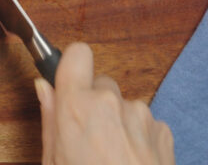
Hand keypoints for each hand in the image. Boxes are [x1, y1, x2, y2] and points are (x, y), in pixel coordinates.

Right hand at [35, 42, 173, 164]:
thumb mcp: (53, 161)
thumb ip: (49, 119)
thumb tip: (43, 88)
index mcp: (77, 107)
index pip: (77, 54)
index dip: (73, 67)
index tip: (69, 83)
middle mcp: (111, 103)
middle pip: (101, 84)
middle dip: (94, 104)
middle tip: (87, 138)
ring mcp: (141, 116)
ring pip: (124, 105)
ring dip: (118, 123)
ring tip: (111, 158)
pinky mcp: (163, 131)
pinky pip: (145, 123)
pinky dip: (138, 138)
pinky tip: (130, 163)